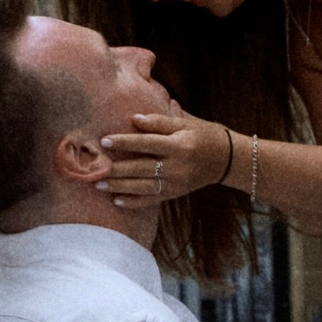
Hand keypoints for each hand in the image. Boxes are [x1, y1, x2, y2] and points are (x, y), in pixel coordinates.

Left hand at [98, 108, 229, 206]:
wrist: (227, 159)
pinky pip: (152, 200)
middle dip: (117, 170)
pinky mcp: (175, 194)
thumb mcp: (186, 123)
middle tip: (95, 170)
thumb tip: (134, 119)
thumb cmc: (204, 134)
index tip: (105, 140)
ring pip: (143, 187)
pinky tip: (117, 201)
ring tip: (99, 186)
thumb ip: (160, 121)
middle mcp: (177, 166)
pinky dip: (134, 202)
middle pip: (142, 168)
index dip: (125, 142)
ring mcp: (176, 183)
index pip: (147, 143)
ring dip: (120, 187)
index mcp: (179, 145)